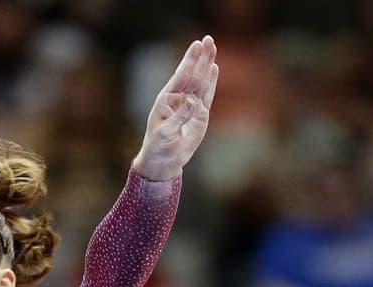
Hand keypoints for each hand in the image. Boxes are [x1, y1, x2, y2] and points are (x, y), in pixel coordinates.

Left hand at [132, 36, 219, 182]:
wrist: (163, 160)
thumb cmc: (158, 146)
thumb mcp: (165, 133)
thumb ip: (179, 117)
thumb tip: (192, 101)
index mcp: (166, 99)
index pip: (180, 76)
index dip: (189, 61)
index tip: (196, 45)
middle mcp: (179, 98)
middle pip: (192, 74)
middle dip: (200, 58)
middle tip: (208, 39)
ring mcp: (190, 105)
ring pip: (201, 82)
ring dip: (207, 65)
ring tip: (212, 47)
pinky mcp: (200, 114)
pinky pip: (207, 95)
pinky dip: (212, 82)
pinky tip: (214, 68)